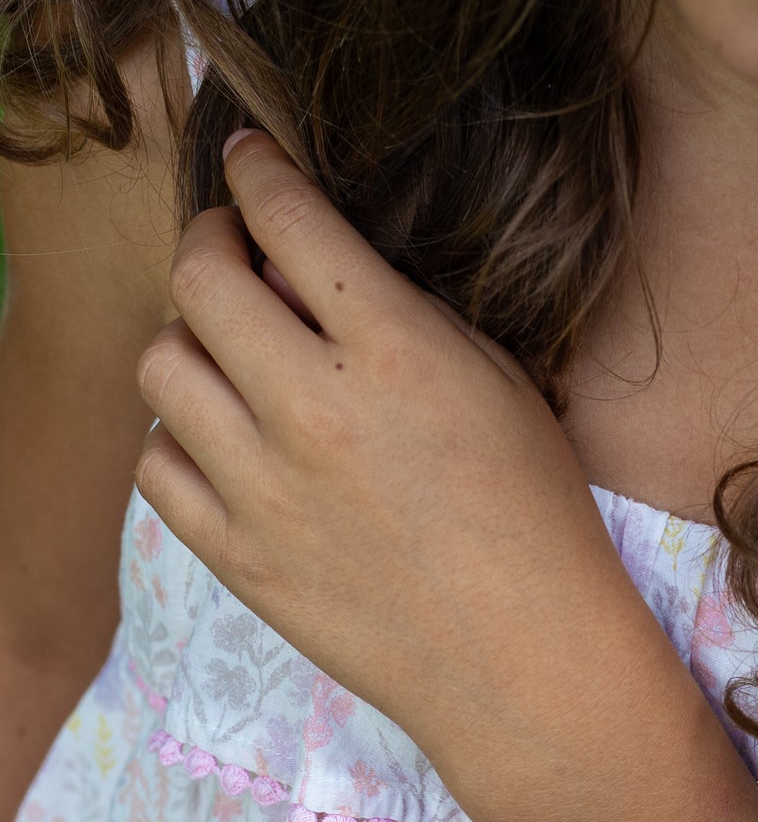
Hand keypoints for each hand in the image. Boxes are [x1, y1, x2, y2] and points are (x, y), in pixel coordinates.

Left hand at [135, 130, 679, 812]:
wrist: (524, 659)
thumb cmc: (537, 518)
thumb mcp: (499, 387)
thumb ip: (403, 320)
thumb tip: (317, 280)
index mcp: (393, 354)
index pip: (288, 222)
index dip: (258, 173)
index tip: (250, 162)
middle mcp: (312, 409)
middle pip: (199, 280)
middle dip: (211, 243)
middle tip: (236, 253)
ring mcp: (262, 489)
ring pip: (161, 368)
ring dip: (192, 342)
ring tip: (235, 361)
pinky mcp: (237, 558)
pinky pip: (158, 466)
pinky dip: (181, 437)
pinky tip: (228, 444)